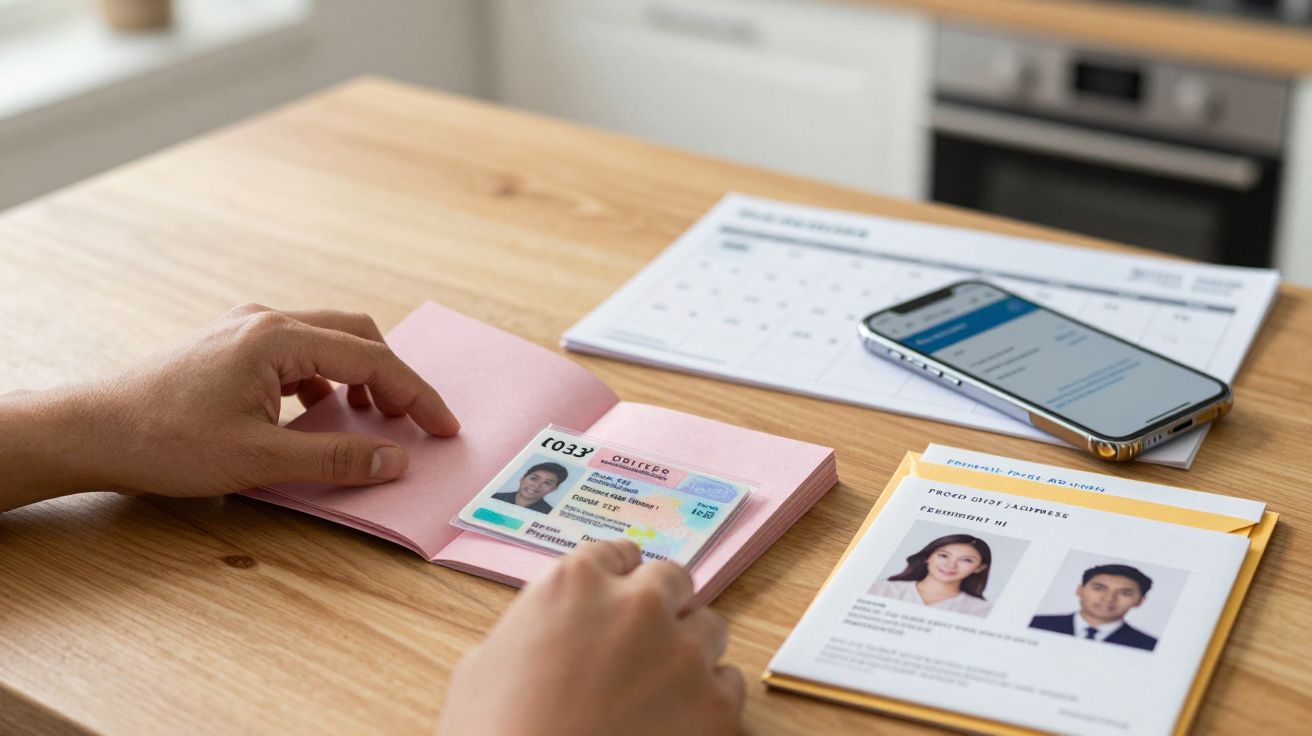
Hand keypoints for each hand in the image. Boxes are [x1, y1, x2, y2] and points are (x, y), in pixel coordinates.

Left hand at [1, 304, 458, 509]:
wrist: (90, 430)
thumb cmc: (164, 441)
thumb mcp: (259, 458)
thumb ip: (336, 457)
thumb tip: (396, 458)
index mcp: (279, 338)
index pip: (372, 359)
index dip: (416, 395)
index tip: (445, 426)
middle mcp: (267, 321)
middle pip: (358, 336)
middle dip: (396, 378)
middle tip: (419, 423)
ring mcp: (247, 330)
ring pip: (330, 341)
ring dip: (362, 377)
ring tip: (377, 422)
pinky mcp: (232, 347)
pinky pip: (300, 354)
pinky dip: (328, 380)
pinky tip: (323, 415)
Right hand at [438, 540, 744, 735]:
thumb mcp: (484, 665)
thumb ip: (532, 628)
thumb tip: (547, 635)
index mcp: (575, 583)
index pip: (617, 554)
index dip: (617, 580)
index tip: (619, 597)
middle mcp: (637, 604)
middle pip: (672, 580)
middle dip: (661, 606)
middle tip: (644, 641)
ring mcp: (682, 653)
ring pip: (709, 628)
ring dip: (689, 650)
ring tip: (660, 689)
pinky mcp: (715, 705)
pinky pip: (729, 685)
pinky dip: (709, 701)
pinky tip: (676, 723)